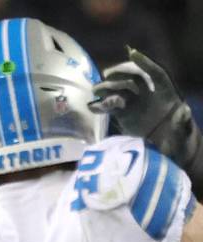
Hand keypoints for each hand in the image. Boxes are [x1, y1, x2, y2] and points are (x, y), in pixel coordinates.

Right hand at [89, 48, 201, 171]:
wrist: (168, 152)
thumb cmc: (180, 140)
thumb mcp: (184, 131)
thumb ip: (183, 121)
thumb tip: (183, 110)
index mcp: (166, 93)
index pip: (156, 73)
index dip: (145, 63)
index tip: (132, 53)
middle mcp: (149, 95)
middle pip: (133, 79)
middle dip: (120, 74)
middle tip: (106, 74)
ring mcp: (135, 105)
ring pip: (119, 91)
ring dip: (107, 89)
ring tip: (95, 91)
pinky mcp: (124, 116)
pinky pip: (111, 107)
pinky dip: (102, 106)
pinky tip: (93, 107)